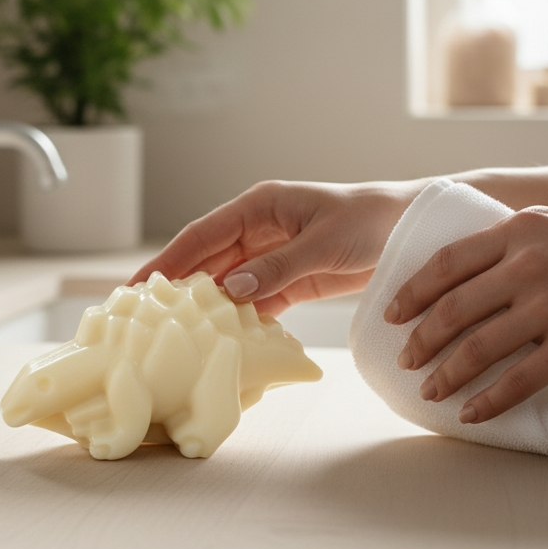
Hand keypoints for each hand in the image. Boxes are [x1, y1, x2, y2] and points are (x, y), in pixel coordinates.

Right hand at [129, 180, 422, 314]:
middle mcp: (258, 230)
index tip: (137, 286)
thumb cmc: (370, 221)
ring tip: (174, 336)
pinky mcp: (290, 281)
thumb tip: (230, 289)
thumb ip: (278, 267)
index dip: (168, 260)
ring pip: (227, 285)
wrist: (410, 231)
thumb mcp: (324, 243)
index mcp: (259, 207)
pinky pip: (254, 302)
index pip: (202, 235)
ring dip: (205, 308)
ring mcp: (272, 257)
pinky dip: (239, 320)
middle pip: (207, 262)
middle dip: (176, 288)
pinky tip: (221, 341)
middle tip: (142, 319)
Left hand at [387, 206, 547, 423]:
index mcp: (520, 231)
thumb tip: (481, 261)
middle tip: (404, 359)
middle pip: (452, 309)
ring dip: (446, 374)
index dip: (412, 291)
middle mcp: (527, 266)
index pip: (446, 263)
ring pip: (477, 347)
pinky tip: (472, 413)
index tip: (391, 313)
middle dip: (420, 339)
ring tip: (430, 391)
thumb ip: (521, 239)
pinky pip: (519, 380)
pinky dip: (488, 401)